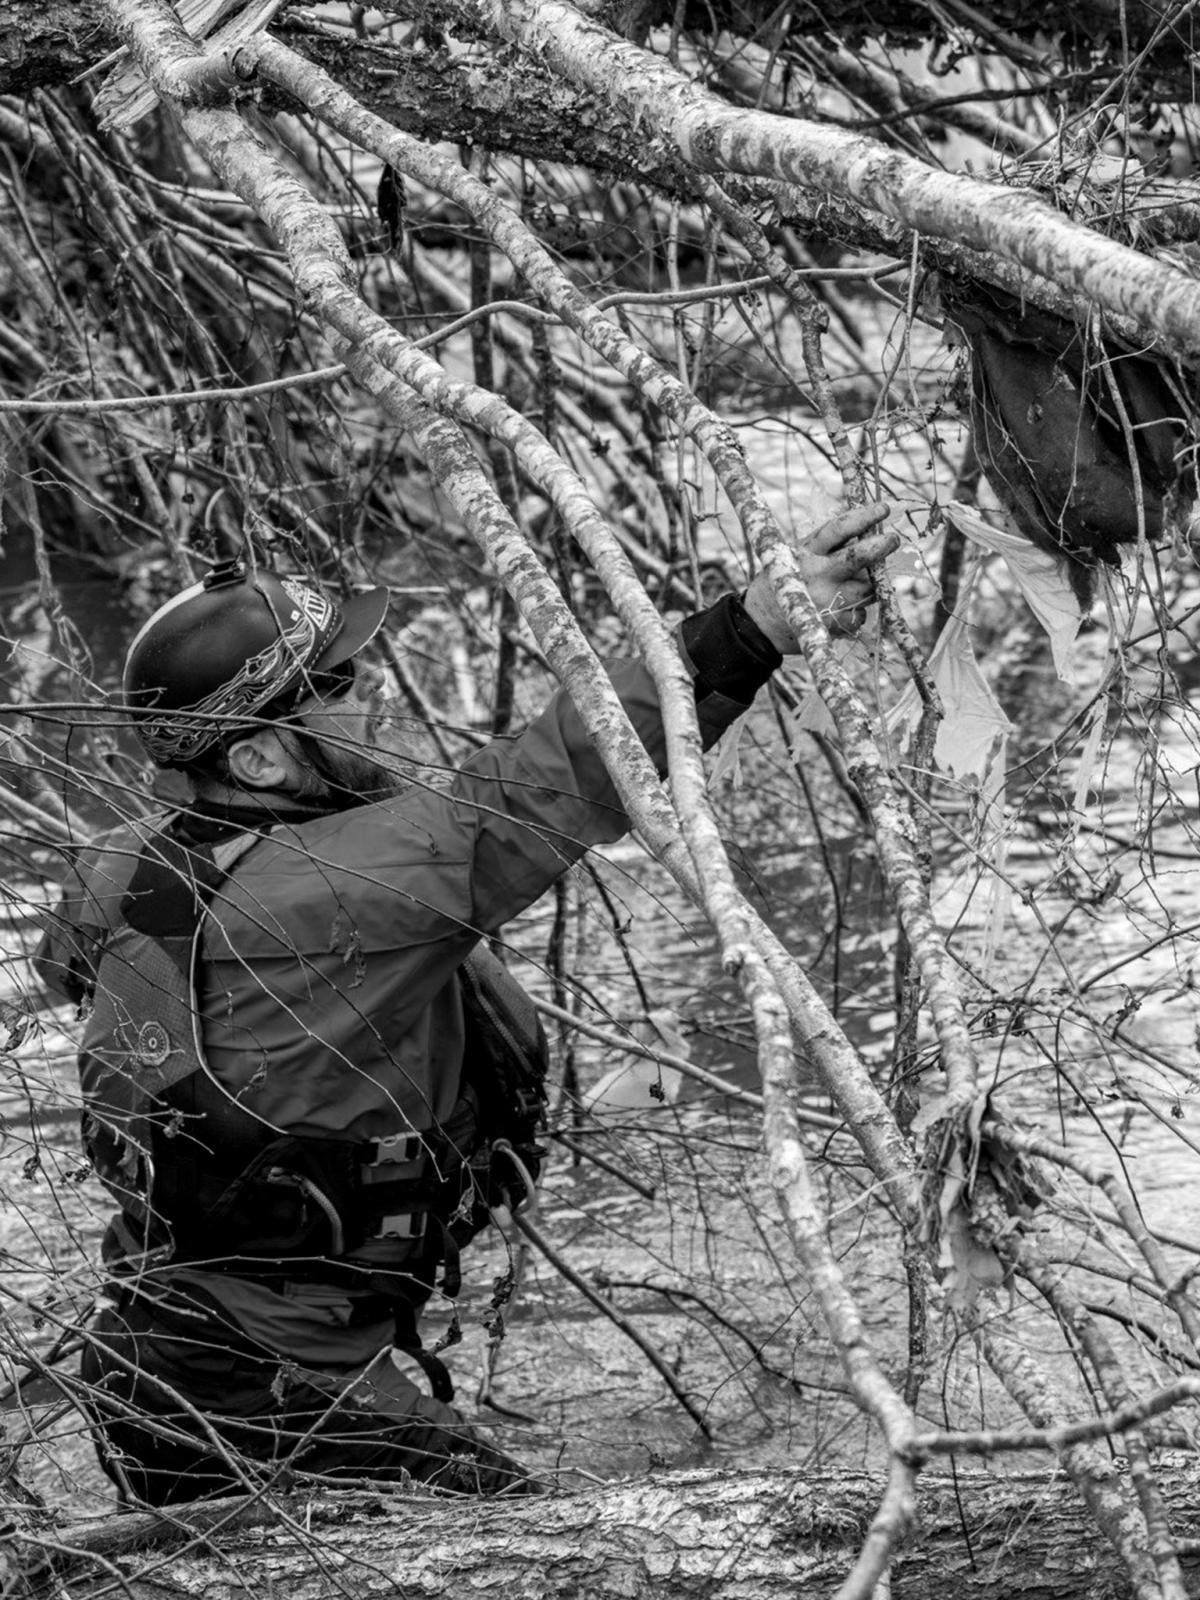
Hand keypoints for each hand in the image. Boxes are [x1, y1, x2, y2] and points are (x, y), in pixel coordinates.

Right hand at [743, 503, 898, 652]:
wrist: (763, 623)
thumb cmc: (791, 580)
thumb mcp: (801, 555)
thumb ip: (832, 547)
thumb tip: (874, 535)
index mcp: (807, 552)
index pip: (838, 530)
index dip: (863, 517)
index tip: (883, 508)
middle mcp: (816, 575)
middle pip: (857, 558)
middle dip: (880, 546)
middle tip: (893, 539)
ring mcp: (826, 600)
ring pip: (868, 587)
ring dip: (871, 583)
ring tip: (857, 583)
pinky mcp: (834, 624)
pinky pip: (861, 613)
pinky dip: (858, 609)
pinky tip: (840, 608)